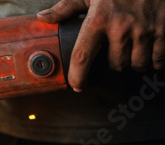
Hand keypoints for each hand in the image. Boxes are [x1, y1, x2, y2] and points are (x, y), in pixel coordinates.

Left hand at [37, 0, 164, 91]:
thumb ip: (68, 7)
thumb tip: (43, 18)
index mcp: (99, 18)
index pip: (82, 56)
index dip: (78, 76)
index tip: (76, 86)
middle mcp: (121, 27)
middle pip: (115, 64)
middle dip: (114, 61)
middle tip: (116, 47)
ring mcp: (144, 30)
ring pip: (136, 64)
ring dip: (134, 61)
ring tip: (133, 47)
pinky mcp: (164, 32)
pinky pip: (158, 59)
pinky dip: (155, 59)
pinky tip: (150, 48)